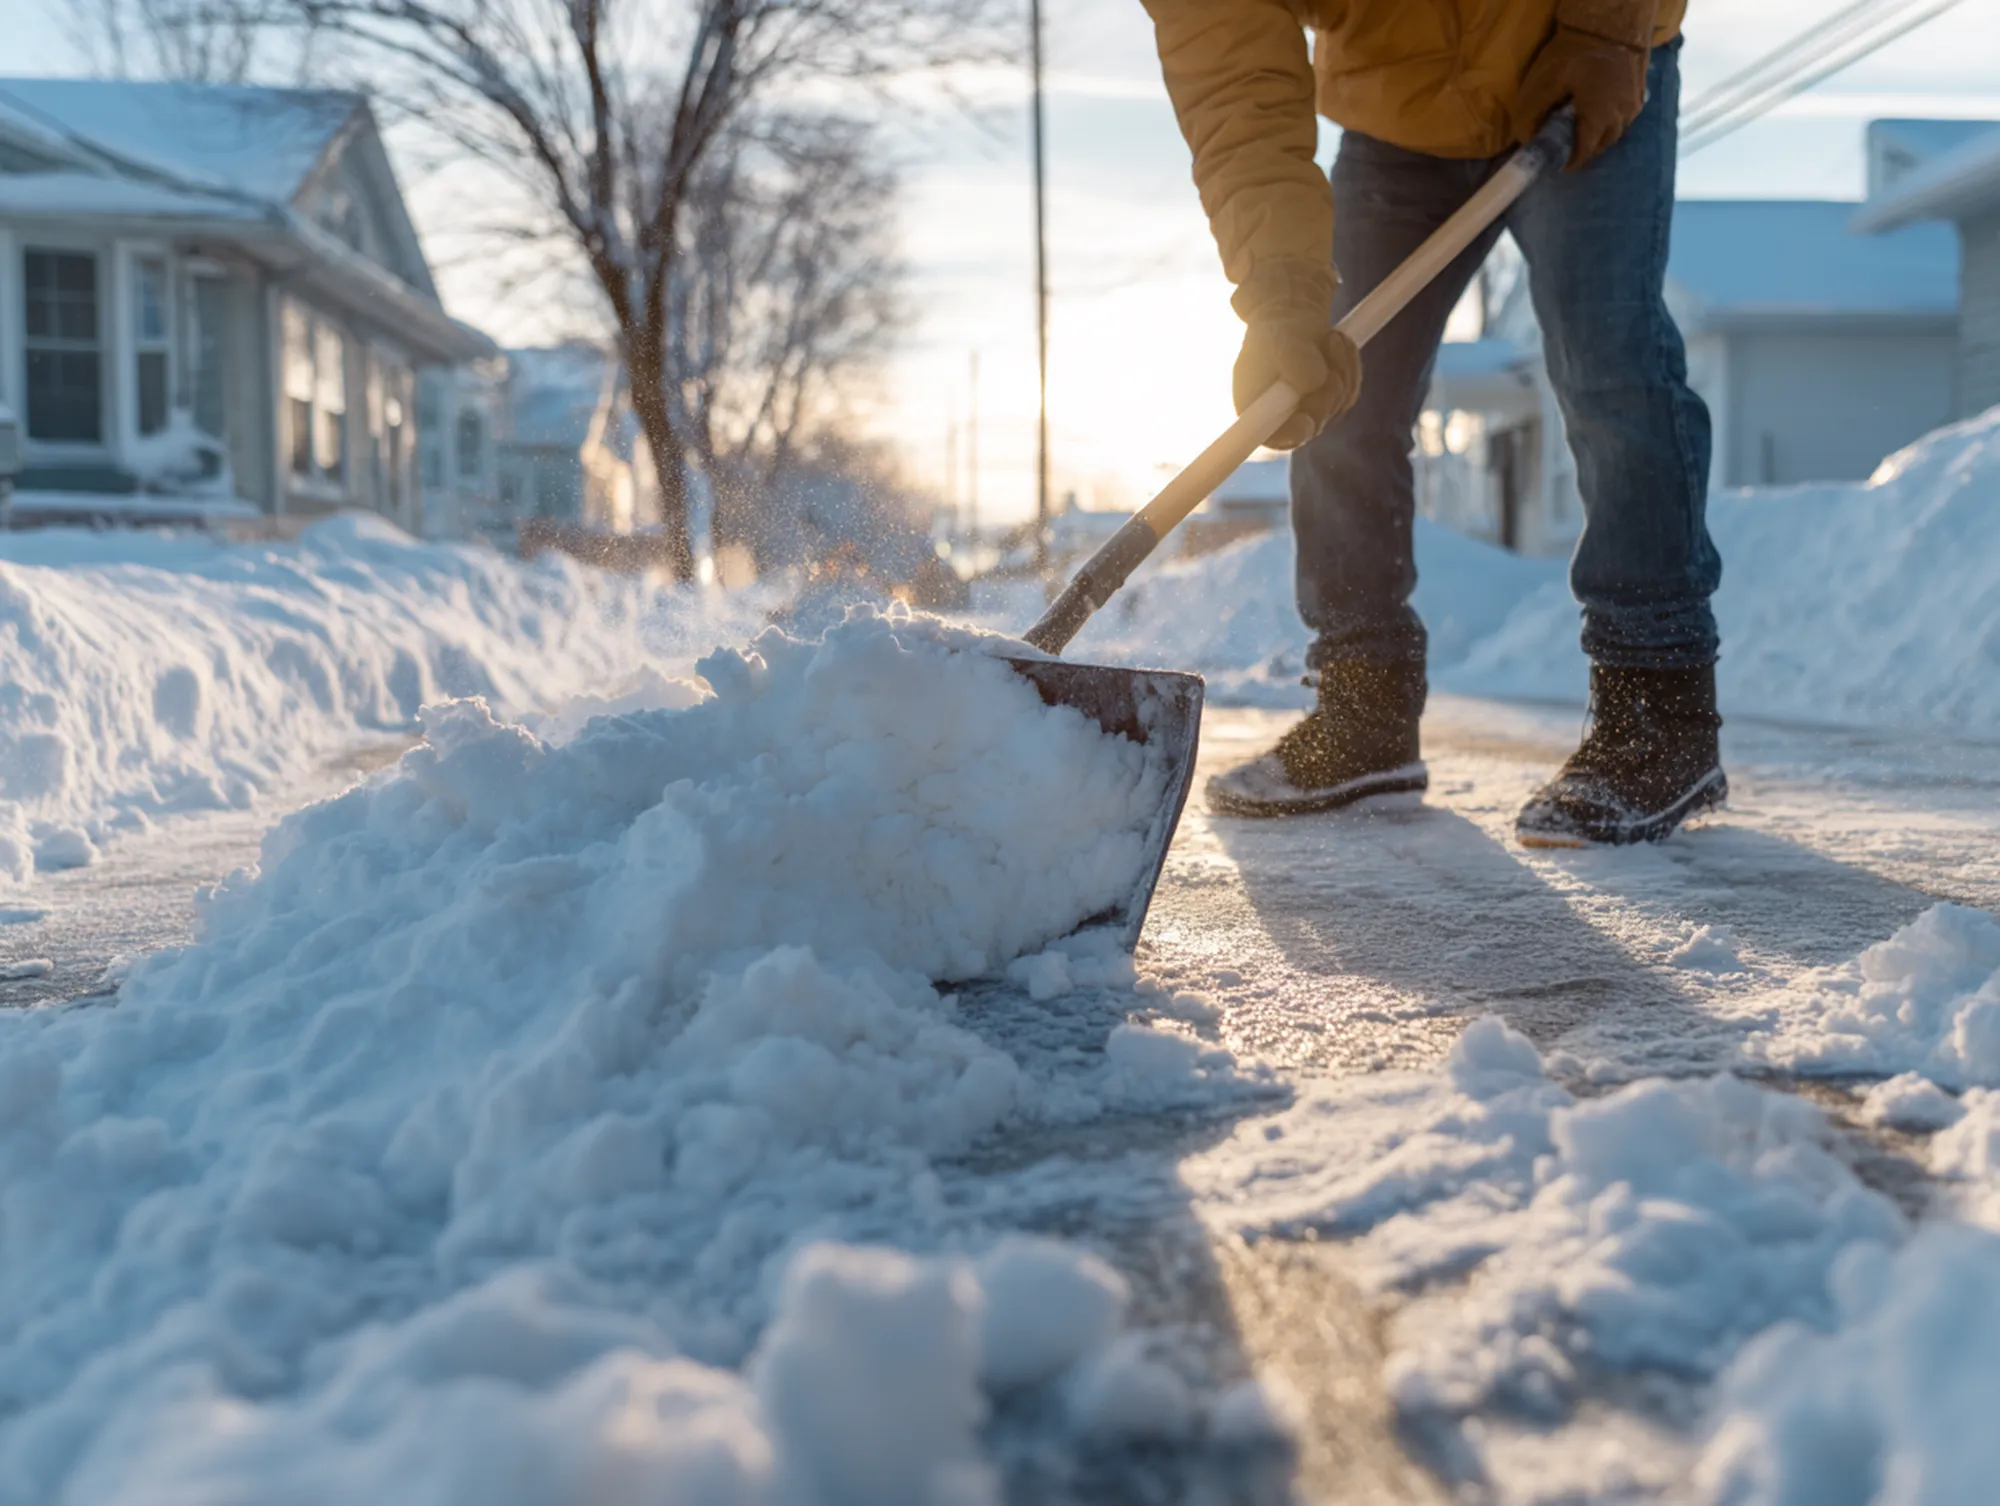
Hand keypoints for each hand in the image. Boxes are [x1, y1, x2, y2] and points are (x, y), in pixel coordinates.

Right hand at [1233, 312, 1361, 450]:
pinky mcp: (1328, 403)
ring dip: (1342, 368)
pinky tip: (1340, 345)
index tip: (1307, 416)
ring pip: (1337, 407)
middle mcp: (1280, 418)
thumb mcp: (1281, 336)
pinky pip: (1350, 394)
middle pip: (1313, 425)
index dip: (1293, 433)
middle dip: (1327, 386)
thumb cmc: (1278, 327)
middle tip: (1329, 348)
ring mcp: (1306, 412)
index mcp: (1256, 410)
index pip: (1273, 438)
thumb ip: (1293, 359)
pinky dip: (1350, 367)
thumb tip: (1314, 382)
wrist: (1293, 313)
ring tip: (1332, 337)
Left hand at [1511, 24, 1647, 168]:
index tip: (1559, 165)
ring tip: (1582, 131)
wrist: (1612, 24)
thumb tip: (1525, 139)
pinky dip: (1611, 121)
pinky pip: (1626, 117)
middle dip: (1585, 150)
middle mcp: (1621, 116)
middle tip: (1567, 148)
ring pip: (1616, 132)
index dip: (1571, 162)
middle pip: (1602, 145)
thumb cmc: (1577, 53)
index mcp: (1598, 118)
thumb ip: (1532, 114)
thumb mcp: (1545, 82)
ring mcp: (1634, 104)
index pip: (1585, 152)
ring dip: (1599, 136)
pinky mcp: (1641, 92)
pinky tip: (1599, 114)